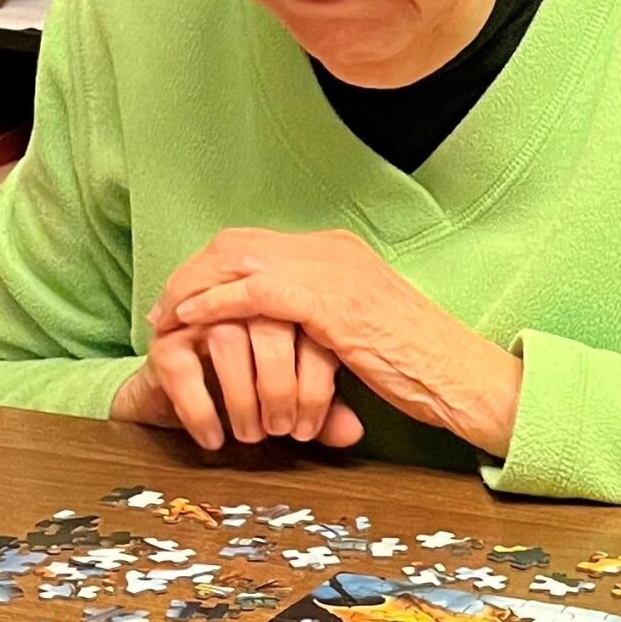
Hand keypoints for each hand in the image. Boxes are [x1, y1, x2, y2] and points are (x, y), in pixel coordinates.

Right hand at [111, 322, 365, 450]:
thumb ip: (324, 408)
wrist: (187, 394)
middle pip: (271, 329)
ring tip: (252, 436)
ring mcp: (202, 314)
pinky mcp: (166, 339)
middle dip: (280, 388)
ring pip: (227, 342)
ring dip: (242, 398)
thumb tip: (353, 432)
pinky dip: (201, 409)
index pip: (311, 328)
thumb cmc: (252, 388)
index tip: (310, 426)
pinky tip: (214, 439)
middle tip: (283, 430)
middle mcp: (244, 298)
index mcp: (286, 300)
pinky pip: (183, 370)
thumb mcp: (296, 396)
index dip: (315, 381)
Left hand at [151, 228, 522, 455]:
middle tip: (161, 310)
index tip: (182, 300)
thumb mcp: (362, 330)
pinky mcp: (332, 303)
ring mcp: (333, 271)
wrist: (459, 377)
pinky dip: (217, 305)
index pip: (257, 246)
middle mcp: (333, 251)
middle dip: (192, 274)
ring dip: (193, 288)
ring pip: (239, 260)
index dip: (211, 269)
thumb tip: (284, 336)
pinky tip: (192, 323)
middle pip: (239, 244)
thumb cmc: (418, 365)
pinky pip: (257, 294)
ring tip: (165, 319)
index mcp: (340, 253)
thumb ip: (322, 320)